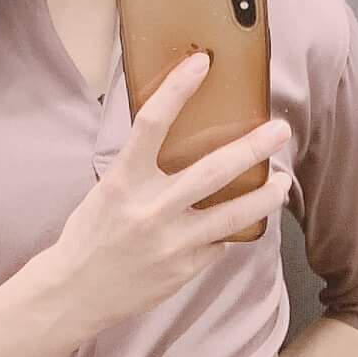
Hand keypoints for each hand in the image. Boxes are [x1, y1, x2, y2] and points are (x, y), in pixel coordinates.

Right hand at [47, 49, 292, 334]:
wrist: (75, 293)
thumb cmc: (90, 235)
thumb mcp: (107, 192)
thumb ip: (141, 170)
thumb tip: (178, 142)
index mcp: (123, 181)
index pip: (151, 124)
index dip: (177, 89)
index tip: (201, 63)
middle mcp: (150, 210)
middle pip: (212, 171)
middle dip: (252, 148)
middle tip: (280, 130)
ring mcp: (171, 242)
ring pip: (232, 215)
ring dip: (264, 197)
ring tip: (282, 182)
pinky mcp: (184, 269)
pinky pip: (218, 244)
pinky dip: (229, 231)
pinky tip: (239, 223)